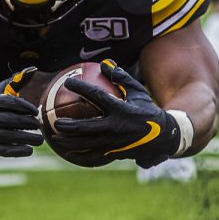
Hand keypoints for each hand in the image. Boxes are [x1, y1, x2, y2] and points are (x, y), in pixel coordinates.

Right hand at [0, 67, 43, 156]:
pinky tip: (29, 150)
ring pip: (7, 136)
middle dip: (27, 123)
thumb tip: (33, 69)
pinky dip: (17, 151)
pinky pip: (3, 150)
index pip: (9, 103)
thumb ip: (15, 82)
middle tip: (39, 125)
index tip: (35, 112)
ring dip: (26, 138)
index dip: (25, 107)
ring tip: (40, 139)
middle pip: (9, 120)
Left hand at [52, 60, 182, 167]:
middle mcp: (117, 127)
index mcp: (122, 110)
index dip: (81, 88)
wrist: (165, 136)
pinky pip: (95, 156)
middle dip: (69, 125)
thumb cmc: (148, 110)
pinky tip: (69, 153)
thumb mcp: (138, 91)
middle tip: (54, 121)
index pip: (97, 96)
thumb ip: (121, 78)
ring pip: (88, 144)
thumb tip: (105, 63)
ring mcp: (116, 143)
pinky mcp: (116, 153)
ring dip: (70, 142)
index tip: (68, 82)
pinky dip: (81, 155)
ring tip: (55, 138)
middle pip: (87, 126)